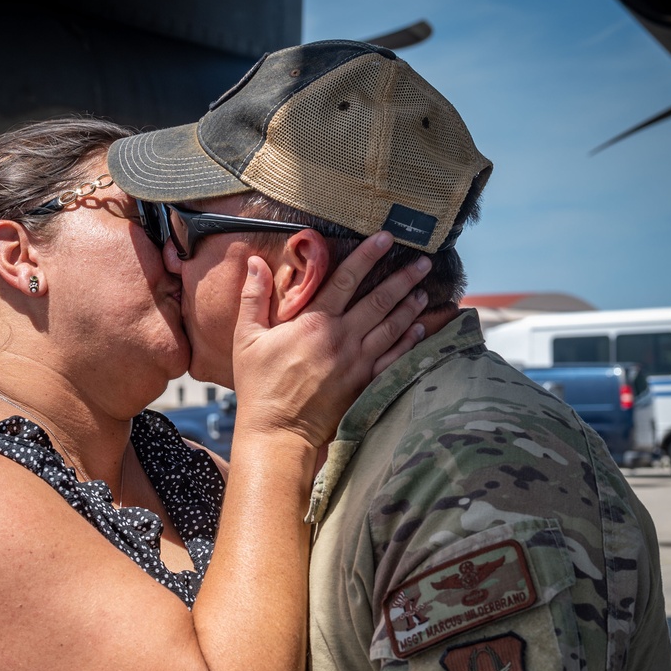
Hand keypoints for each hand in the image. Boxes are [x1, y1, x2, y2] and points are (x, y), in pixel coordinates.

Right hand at [232, 233, 430, 449]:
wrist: (277, 433)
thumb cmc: (259, 387)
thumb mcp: (247, 339)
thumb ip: (253, 297)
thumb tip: (254, 262)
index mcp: (314, 322)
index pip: (347, 279)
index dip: (369, 255)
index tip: (387, 237)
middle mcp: (341, 338)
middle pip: (380, 300)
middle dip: (403, 278)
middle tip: (423, 261)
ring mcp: (356, 363)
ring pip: (392, 327)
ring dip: (410, 306)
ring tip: (423, 289)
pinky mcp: (364, 385)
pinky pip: (393, 359)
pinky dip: (409, 342)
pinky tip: (420, 329)